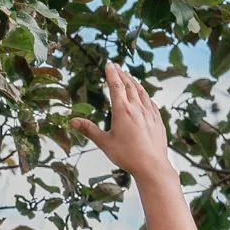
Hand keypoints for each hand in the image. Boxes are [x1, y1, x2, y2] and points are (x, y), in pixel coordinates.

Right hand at [69, 62, 172, 182]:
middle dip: (122, 74)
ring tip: (130, 77)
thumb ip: (89, 130)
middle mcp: (137, 108)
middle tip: (117, 66)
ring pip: (141, 92)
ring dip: (134, 82)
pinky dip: (145, 95)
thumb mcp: (104, 143)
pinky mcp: (157, 120)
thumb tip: (72, 121)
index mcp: (122, 111)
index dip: (111, 74)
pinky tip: (144, 96)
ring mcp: (149, 113)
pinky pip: (150, 102)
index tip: (109, 63)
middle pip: (129, 86)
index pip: (116, 86)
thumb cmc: (127, 155)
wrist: (152, 165)